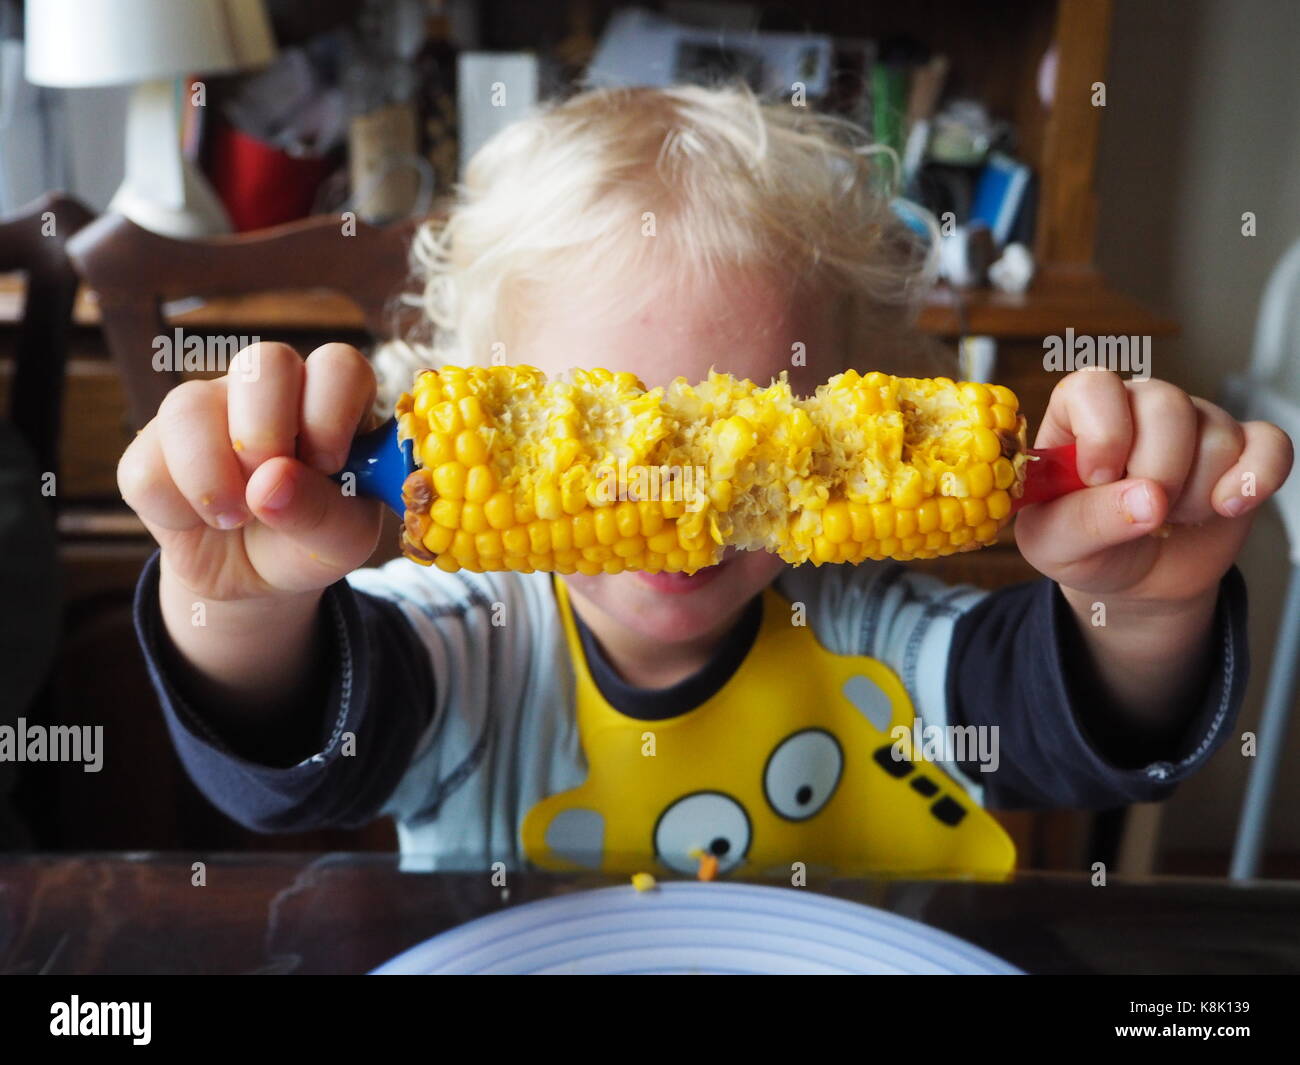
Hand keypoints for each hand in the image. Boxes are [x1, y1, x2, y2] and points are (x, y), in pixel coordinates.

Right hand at [118, 342, 382, 602]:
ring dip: (211, 478)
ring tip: (236, 519)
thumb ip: (323, 511)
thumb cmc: (311, 541)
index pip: (338, 365)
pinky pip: (145, 467)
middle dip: (266, 434)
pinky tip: (199, 522)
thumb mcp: (342, 543)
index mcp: (331, 401)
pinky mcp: (152, 446)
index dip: (330, 413)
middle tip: (271, 489)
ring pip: (188, 406)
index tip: (327, 465)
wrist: (254, 578)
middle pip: (264, 362)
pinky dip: (175, 512)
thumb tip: (271, 482)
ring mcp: (207, 408)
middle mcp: (270, 390)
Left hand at [1014, 370, 1292, 604]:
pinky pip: (1270, 445)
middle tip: (1140, 512)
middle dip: (1157, 473)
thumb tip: (1148, 499)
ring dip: (1195, 494)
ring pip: (1216, 433)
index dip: (1103, 431)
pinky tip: (1228, 507)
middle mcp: (1138, 409)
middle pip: (1166, 405)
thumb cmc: (1086, 549)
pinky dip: (1255, 480)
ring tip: (1169, 518)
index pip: (1094, 386)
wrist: (1137, 581)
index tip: (1100, 478)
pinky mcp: (1243, 451)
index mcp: (1078, 419)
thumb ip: (1085, 521)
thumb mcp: (1056, 546)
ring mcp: (1194, 425)